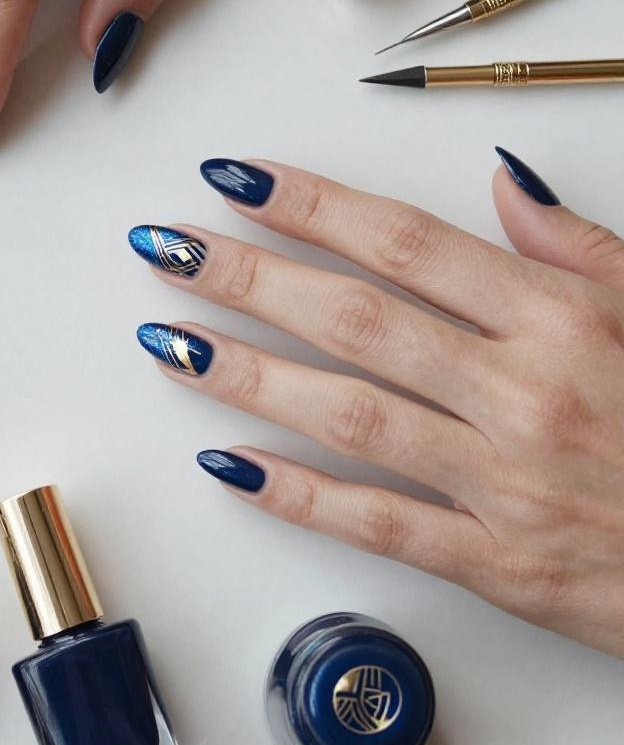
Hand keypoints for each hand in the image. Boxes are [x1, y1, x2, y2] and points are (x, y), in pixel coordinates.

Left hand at [131, 151, 623, 658]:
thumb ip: (578, 245)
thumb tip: (503, 180)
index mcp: (560, 319)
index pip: (407, 243)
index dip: (311, 206)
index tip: (236, 180)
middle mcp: (521, 391)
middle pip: (355, 319)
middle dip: (248, 278)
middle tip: (166, 248)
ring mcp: (502, 481)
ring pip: (349, 415)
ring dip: (250, 375)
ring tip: (171, 342)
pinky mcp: (497, 564)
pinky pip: (378, 523)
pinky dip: (298, 494)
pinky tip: (229, 464)